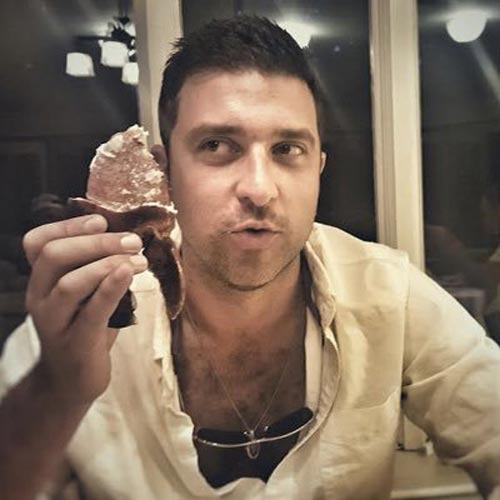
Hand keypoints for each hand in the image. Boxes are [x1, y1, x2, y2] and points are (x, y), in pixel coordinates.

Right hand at [23, 214, 147, 404]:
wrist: (72, 381)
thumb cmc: (86, 329)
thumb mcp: (87, 294)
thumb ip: (97, 268)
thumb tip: (130, 239)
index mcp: (41, 281)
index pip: (38, 243)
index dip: (68, 226)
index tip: (101, 220)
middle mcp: (39, 298)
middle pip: (54, 256)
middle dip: (96, 242)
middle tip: (133, 240)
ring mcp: (54, 322)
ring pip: (70, 282)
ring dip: (108, 263)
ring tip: (141, 258)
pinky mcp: (76, 343)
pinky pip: (92, 311)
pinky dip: (111, 287)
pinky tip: (129, 272)